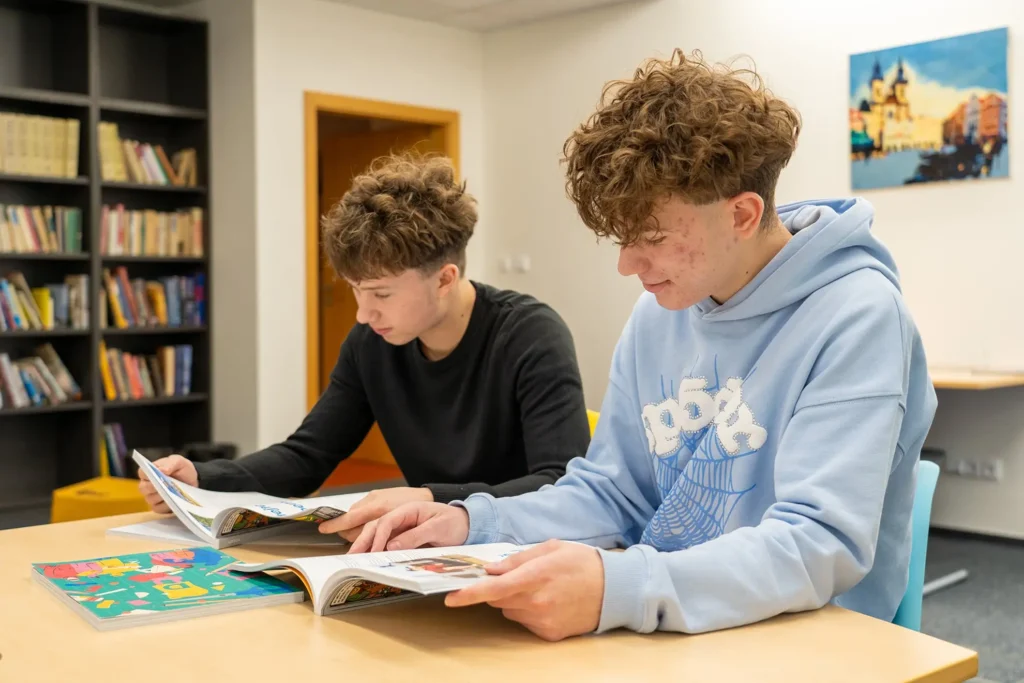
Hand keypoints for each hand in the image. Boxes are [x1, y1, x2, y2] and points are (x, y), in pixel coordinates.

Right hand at [137, 455, 197, 513]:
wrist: (192, 481)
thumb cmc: (182, 469)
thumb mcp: (179, 462)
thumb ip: (171, 464)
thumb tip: (162, 470)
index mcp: (149, 471)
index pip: (142, 472)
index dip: (147, 474)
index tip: (155, 475)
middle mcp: (146, 485)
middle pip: (143, 488)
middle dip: (154, 487)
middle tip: (164, 486)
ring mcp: (151, 497)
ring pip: (150, 499)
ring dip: (161, 497)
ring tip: (172, 494)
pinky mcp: (158, 507)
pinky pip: (158, 508)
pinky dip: (166, 506)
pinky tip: (174, 502)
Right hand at [318, 487, 433, 541]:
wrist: (431, 496)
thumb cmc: (422, 514)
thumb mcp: (409, 528)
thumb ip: (393, 538)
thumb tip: (378, 549)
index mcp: (381, 507)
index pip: (352, 517)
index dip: (336, 524)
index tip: (322, 529)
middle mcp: (375, 500)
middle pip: (352, 519)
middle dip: (349, 533)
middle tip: (352, 550)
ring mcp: (375, 497)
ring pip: (357, 515)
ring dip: (356, 528)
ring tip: (362, 542)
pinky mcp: (378, 497)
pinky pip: (363, 511)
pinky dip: (362, 521)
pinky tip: (370, 530)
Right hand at [347, 502, 469, 552]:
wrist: (466, 525)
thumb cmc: (454, 523)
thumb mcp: (438, 528)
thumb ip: (415, 536)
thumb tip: (391, 546)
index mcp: (409, 509)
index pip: (387, 521)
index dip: (379, 537)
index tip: (374, 552)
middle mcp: (402, 516)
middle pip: (377, 525)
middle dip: (363, 540)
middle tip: (351, 555)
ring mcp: (401, 526)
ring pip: (377, 533)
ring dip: (365, 544)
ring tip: (354, 558)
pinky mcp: (403, 536)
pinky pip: (386, 541)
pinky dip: (375, 548)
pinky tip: (368, 558)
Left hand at [446, 540, 603, 641]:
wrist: (614, 589)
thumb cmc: (582, 562)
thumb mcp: (550, 548)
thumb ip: (517, 558)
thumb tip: (491, 569)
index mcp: (537, 576)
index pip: (495, 588)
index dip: (470, 594)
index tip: (452, 598)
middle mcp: (538, 602)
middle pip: (498, 599)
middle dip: (498, 587)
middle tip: (517, 575)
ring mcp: (543, 621)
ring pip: (510, 611)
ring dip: (514, 599)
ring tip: (540, 586)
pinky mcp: (549, 634)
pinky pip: (525, 622)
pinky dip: (528, 611)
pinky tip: (549, 600)